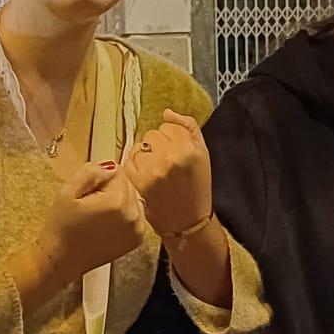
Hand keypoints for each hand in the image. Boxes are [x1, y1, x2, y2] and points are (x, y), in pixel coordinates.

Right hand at [40, 162, 146, 276]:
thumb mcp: (67, 192)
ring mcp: (137, 229)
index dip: (99, 178)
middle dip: (109, 189)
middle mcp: (133, 215)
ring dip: (118, 202)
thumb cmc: (62, 227)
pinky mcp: (137, 239)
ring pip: (132, 198)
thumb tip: (109, 166)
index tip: (87, 193)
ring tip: (98, 216)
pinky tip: (106, 225)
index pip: (117, 170)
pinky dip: (123, 215)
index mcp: (117, 201)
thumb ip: (90, 171)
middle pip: (126, 184)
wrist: (63, 260)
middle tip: (90, 205)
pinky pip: (135, 214)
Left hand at [124, 110, 213, 237]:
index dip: (172, 138)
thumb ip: (188, 127)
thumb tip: (167, 112)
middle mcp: (170, 156)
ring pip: (140, 146)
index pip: (169, 125)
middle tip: (168, 165)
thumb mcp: (203, 154)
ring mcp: (152, 169)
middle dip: (159, 146)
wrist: (187, 221)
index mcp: (189, 148)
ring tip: (157, 172)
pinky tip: (147, 178)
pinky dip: (136, 167)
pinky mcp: (137, 180)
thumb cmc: (197, 187)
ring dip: (146, 156)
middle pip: (153, 134)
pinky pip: (130, 160)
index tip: (177, 153)